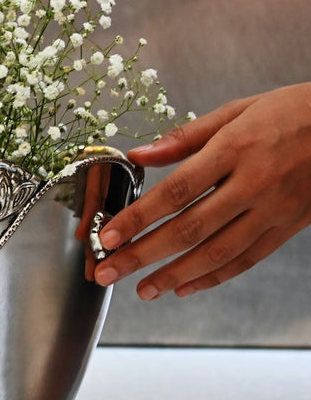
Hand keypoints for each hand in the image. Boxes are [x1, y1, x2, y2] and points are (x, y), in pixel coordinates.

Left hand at [93, 83, 310, 298]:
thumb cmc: (292, 111)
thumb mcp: (236, 110)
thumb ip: (184, 137)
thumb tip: (138, 154)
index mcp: (235, 149)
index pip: (176, 191)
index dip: (138, 217)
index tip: (108, 235)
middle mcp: (254, 184)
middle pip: (190, 228)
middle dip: (143, 254)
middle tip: (108, 272)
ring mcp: (274, 210)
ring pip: (217, 252)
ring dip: (174, 275)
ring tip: (142, 290)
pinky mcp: (290, 227)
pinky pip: (247, 259)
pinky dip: (214, 277)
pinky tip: (184, 286)